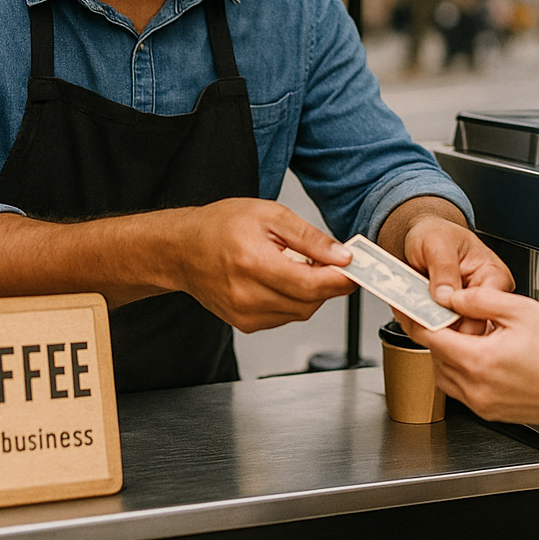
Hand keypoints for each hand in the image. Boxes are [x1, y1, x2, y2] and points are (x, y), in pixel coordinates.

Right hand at [177, 198, 355, 331]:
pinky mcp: (244, 324)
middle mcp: (247, 295)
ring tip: (298, 266)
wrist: (182, 249)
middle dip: (328, 285)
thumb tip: (342, 255)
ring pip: (300, 313)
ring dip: (311, 293)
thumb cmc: (221, 226)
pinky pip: (284, 317)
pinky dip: (293, 301)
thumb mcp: (270, 215)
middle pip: (309, 303)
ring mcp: (244, 314)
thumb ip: (309, 238)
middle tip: (329, 262)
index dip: (340, 279)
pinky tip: (282, 280)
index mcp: (253, 263)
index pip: (310, 284)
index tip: (356, 269)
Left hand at [396, 212, 513, 334]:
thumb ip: (443, 266)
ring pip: (458, 337)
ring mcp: (472, 311)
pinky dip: (427, 332)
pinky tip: (413, 322)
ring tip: (412, 318)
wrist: (420, 239)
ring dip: (433, 333)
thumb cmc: (434, 234)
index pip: (484, 306)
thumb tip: (445, 295)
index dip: (458, 314)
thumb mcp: (436, 241)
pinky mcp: (456, 321)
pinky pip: (445, 337)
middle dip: (443, 327)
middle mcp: (486, 297)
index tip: (434, 313)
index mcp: (493, 275)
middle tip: (416, 319)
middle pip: (472, 328)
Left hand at [406, 287, 538, 429]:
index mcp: (477, 360)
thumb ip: (481, 300)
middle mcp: (474, 387)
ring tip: (472, 332)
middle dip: (435, 333)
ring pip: (447, 374)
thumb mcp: (522, 311)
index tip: (407, 302)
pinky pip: (464, 388)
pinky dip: (465, 369)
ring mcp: (483, 403)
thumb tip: (453, 297)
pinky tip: (487, 353)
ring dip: (450, 352)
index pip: (427, 336)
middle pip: (435, 356)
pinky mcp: (494, 411)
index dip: (413, 315)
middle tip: (444, 312)